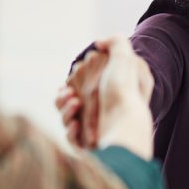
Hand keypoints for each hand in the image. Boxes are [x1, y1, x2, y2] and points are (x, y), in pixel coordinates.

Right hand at [56, 37, 153, 158]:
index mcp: (110, 94)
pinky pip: (71, 138)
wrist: (125, 125)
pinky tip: (76, 125)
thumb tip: (99, 43)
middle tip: (69, 94)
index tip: (72, 76)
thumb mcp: (125, 58)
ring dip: (65, 110)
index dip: (74, 80)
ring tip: (74, 104)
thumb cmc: (124, 92)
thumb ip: (115, 42)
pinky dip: (70, 130)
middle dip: (63, 96)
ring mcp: (96, 130)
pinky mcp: (89, 146)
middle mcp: (103, 113)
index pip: (84, 86)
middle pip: (70, 102)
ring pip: (67, 119)